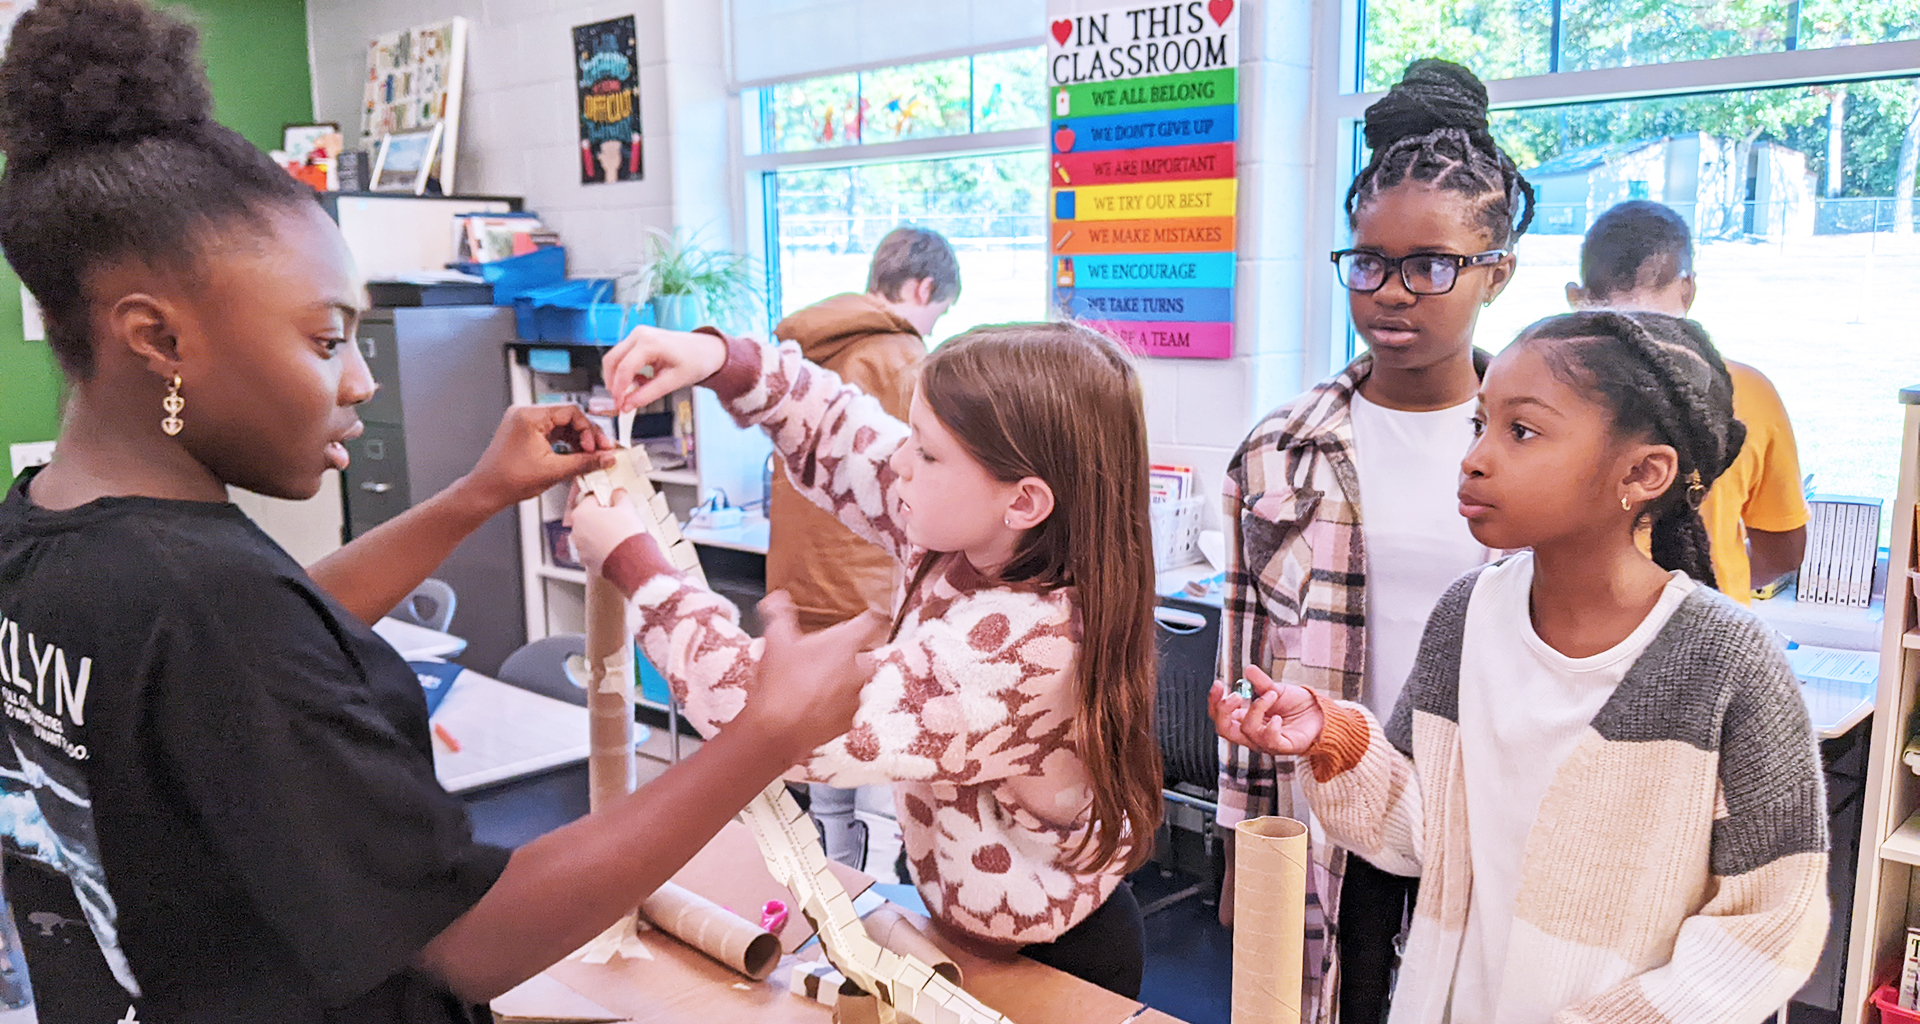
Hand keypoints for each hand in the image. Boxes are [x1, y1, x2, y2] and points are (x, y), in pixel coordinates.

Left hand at [457, 405, 614, 511]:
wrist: (486, 491)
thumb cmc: (508, 480)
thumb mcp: (554, 471)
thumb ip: (585, 462)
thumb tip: (605, 458)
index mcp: (529, 416)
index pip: (571, 412)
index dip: (588, 430)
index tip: (597, 447)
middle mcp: (526, 414)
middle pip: (567, 417)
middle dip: (586, 435)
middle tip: (601, 451)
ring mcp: (525, 423)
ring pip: (561, 425)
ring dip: (578, 440)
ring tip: (590, 456)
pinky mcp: (525, 433)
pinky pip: (552, 432)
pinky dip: (566, 443)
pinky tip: (576, 455)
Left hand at [565, 486, 649, 576]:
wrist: (631, 561)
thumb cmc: (625, 534)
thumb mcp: (626, 508)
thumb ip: (619, 497)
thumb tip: (618, 493)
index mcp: (581, 514)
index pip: (591, 500)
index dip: (604, 501)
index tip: (613, 503)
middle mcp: (576, 531)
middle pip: (588, 519)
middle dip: (600, 519)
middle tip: (617, 520)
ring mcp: (580, 548)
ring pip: (590, 537)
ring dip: (600, 535)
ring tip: (617, 536)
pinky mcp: (588, 562)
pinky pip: (593, 552)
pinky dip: (601, 550)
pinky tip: (615, 549)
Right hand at [602, 325, 728, 412]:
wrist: (707, 349)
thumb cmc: (695, 362)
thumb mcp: (672, 382)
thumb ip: (647, 394)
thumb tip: (626, 406)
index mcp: (649, 343)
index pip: (624, 369)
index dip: (618, 390)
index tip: (619, 406)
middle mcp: (639, 334)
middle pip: (612, 360)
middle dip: (612, 383)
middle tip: (620, 403)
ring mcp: (638, 334)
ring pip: (614, 358)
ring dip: (618, 378)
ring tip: (633, 392)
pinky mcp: (638, 339)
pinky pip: (623, 356)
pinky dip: (626, 372)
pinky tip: (641, 381)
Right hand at [735, 592, 886, 762]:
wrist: (776, 731)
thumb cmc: (779, 682)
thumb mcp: (774, 640)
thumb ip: (779, 614)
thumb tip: (777, 598)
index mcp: (844, 645)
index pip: (871, 623)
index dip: (872, 617)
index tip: (872, 616)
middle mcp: (858, 671)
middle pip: (865, 656)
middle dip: (850, 656)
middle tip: (825, 657)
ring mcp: (856, 699)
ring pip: (856, 683)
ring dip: (841, 681)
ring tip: (814, 684)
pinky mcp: (849, 722)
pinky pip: (847, 708)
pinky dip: (835, 706)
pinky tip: (814, 706)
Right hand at [1208, 666, 1324, 755]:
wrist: (1319, 713)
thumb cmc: (1296, 705)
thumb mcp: (1275, 689)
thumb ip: (1260, 682)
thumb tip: (1248, 670)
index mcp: (1245, 719)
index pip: (1219, 715)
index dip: (1214, 701)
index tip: (1218, 684)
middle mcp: (1251, 734)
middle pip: (1224, 729)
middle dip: (1223, 710)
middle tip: (1235, 695)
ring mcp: (1265, 742)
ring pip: (1247, 731)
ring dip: (1257, 709)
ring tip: (1271, 694)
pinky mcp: (1282, 747)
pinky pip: (1269, 741)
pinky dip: (1270, 727)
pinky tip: (1277, 717)